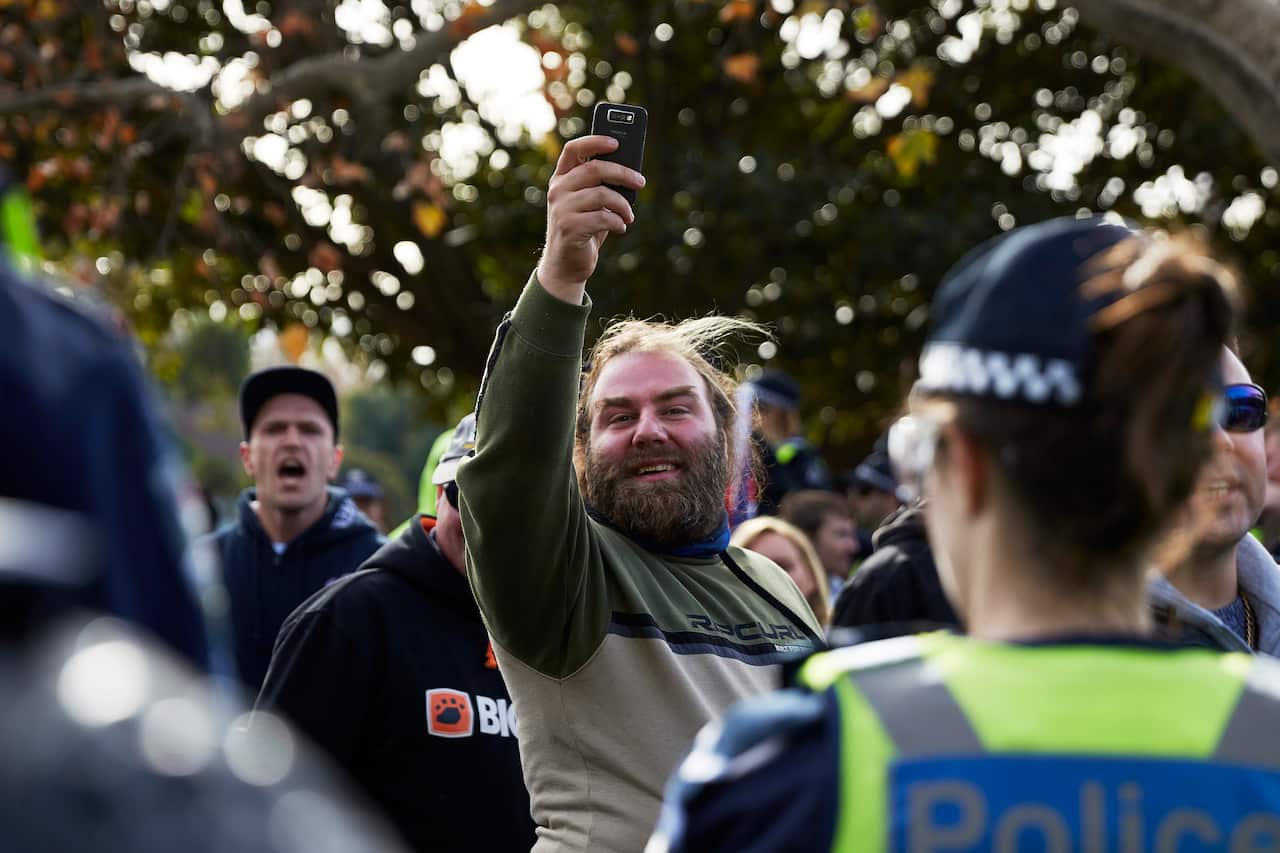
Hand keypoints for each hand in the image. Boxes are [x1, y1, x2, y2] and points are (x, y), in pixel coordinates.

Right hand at [536, 135, 644, 303]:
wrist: (565, 265)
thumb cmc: (584, 229)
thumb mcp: (592, 203)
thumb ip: (602, 185)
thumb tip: (631, 172)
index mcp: (561, 179)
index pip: (573, 149)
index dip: (595, 141)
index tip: (617, 142)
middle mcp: (557, 190)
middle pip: (594, 169)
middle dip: (622, 174)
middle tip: (640, 182)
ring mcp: (561, 208)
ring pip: (602, 194)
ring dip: (623, 205)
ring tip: (629, 215)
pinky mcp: (569, 227)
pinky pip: (603, 217)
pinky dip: (618, 222)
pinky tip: (621, 227)